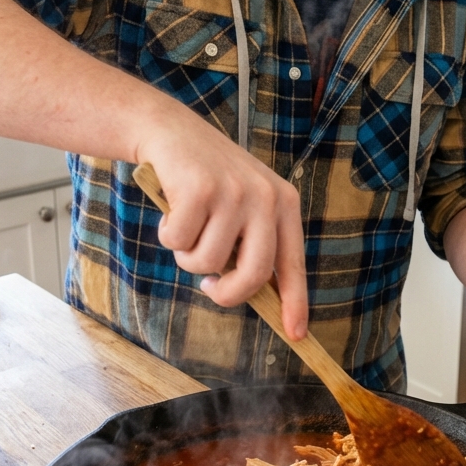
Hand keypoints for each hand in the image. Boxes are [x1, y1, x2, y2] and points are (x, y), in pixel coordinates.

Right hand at [136, 108, 307, 340]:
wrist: (171, 132)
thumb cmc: (206, 180)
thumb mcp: (243, 205)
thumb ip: (251, 243)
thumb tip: (255, 297)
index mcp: (284, 204)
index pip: (293, 264)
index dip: (295, 303)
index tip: (297, 334)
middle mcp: (266, 198)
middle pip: (253, 275)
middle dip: (226, 293)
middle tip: (208, 286)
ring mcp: (234, 192)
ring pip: (206, 262)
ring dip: (186, 254)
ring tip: (186, 226)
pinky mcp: (200, 189)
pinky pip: (179, 242)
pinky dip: (168, 233)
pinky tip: (171, 209)